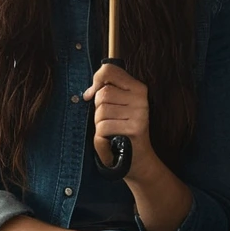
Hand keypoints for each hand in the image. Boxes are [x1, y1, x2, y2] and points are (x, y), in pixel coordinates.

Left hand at [82, 64, 156, 179]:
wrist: (138, 160)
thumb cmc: (122, 130)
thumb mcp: (117, 106)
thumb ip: (105, 91)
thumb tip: (88, 93)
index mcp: (138, 88)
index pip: (109, 70)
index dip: (96, 81)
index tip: (94, 93)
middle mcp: (141, 98)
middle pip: (102, 94)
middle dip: (97, 110)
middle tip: (109, 121)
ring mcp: (139, 114)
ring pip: (100, 112)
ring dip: (99, 125)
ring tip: (111, 132)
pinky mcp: (135, 129)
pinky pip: (103, 128)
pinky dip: (100, 140)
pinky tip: (110, 143)